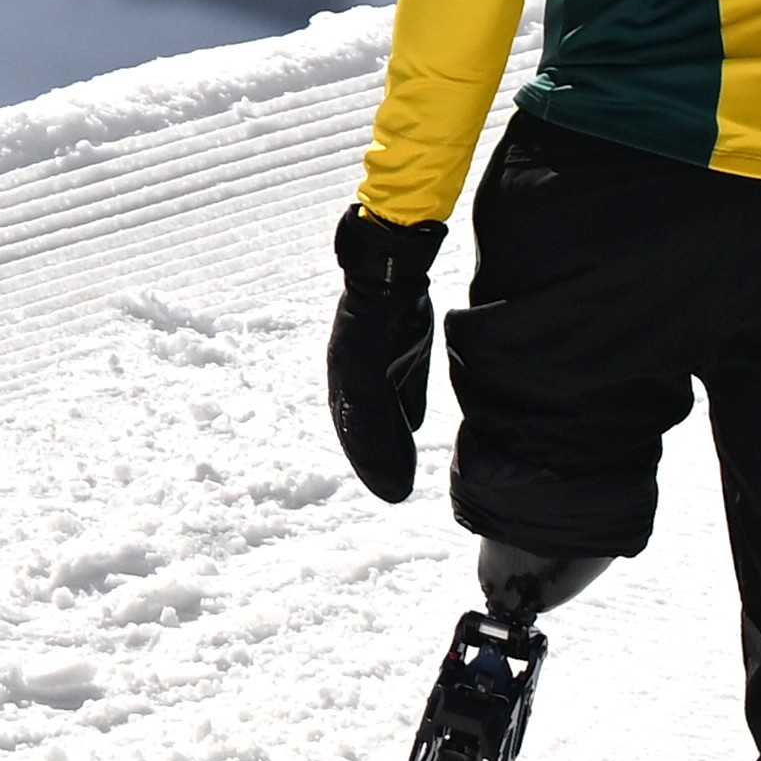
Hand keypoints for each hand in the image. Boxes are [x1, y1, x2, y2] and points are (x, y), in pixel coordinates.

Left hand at [324, 205, 441, 501]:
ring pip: (359, 419)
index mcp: (360, 379)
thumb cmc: (399, 308)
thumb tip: (413, 425)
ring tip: (392, 482)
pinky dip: (376, 419)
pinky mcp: (353, 352)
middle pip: (359, 429)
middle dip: (375, 463)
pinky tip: (398, 441)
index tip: (395, 484)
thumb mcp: (409, 358)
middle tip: (394, 494)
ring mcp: (348, 364)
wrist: (390, 266)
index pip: (366, 425)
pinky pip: (363, 394)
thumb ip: (407, 392)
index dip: (379, 454)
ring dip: (374, 453)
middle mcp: (348, 376)